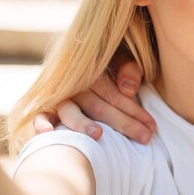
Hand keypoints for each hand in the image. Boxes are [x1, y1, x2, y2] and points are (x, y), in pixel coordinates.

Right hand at [33, 59, 154, 143]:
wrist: (84, 57)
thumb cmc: (110, 63)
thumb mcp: (124, 58)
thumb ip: (129, 69)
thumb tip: (128, 90)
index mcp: (95, 71)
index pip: (116, 95)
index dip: (135, 111)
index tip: (152, 127)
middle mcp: (75, 84)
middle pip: (98, 106)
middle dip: (124, 124)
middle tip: (145, 137)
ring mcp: (60, 96)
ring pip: (71, 111)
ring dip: (83, 124)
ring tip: (98, 135)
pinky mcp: (48, 106)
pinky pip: (41, 114)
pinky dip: (42, 123)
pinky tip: (48, 133)